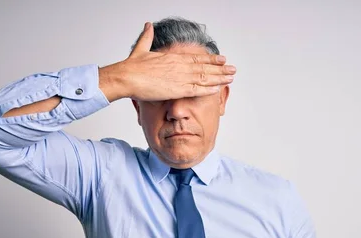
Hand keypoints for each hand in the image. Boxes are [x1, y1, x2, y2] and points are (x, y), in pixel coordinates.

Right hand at [98, 22, 235, 101]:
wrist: (127, 76)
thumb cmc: (132, 66)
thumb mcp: (141, 48)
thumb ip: (147, 37)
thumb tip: (148, 24)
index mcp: (173, 58)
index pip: (196, 58)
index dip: (210, 59)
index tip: (221, 60)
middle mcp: (179, 66)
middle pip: (204, 67)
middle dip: (220, 69)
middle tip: (233, 70)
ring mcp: (180, 77)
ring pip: (204, 77)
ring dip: (219, 78)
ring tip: (231, 78)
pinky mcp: (177, 89)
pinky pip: (196, 89)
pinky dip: (208, 89)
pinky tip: (218, 88)